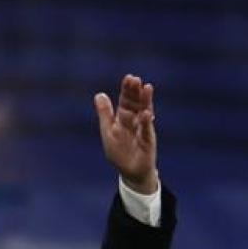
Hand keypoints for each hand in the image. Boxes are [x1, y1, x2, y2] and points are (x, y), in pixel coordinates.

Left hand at [95, 74, 158, 193]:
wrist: (130, 171)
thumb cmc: (119, 151)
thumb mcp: (108, 130)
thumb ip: (105, 113)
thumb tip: (99, 94)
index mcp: (124, 118)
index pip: (126, 101)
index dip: (127, 90)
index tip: (129, 77)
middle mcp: (135, 121)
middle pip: (136, 103)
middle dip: (135, 92)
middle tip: (135, 79)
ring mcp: (142, 129)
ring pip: (144, 112)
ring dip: (145, 101)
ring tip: (146, 88)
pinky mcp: (147, 140)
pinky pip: (146, 130)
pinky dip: (146, 122)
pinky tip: (146, 113)